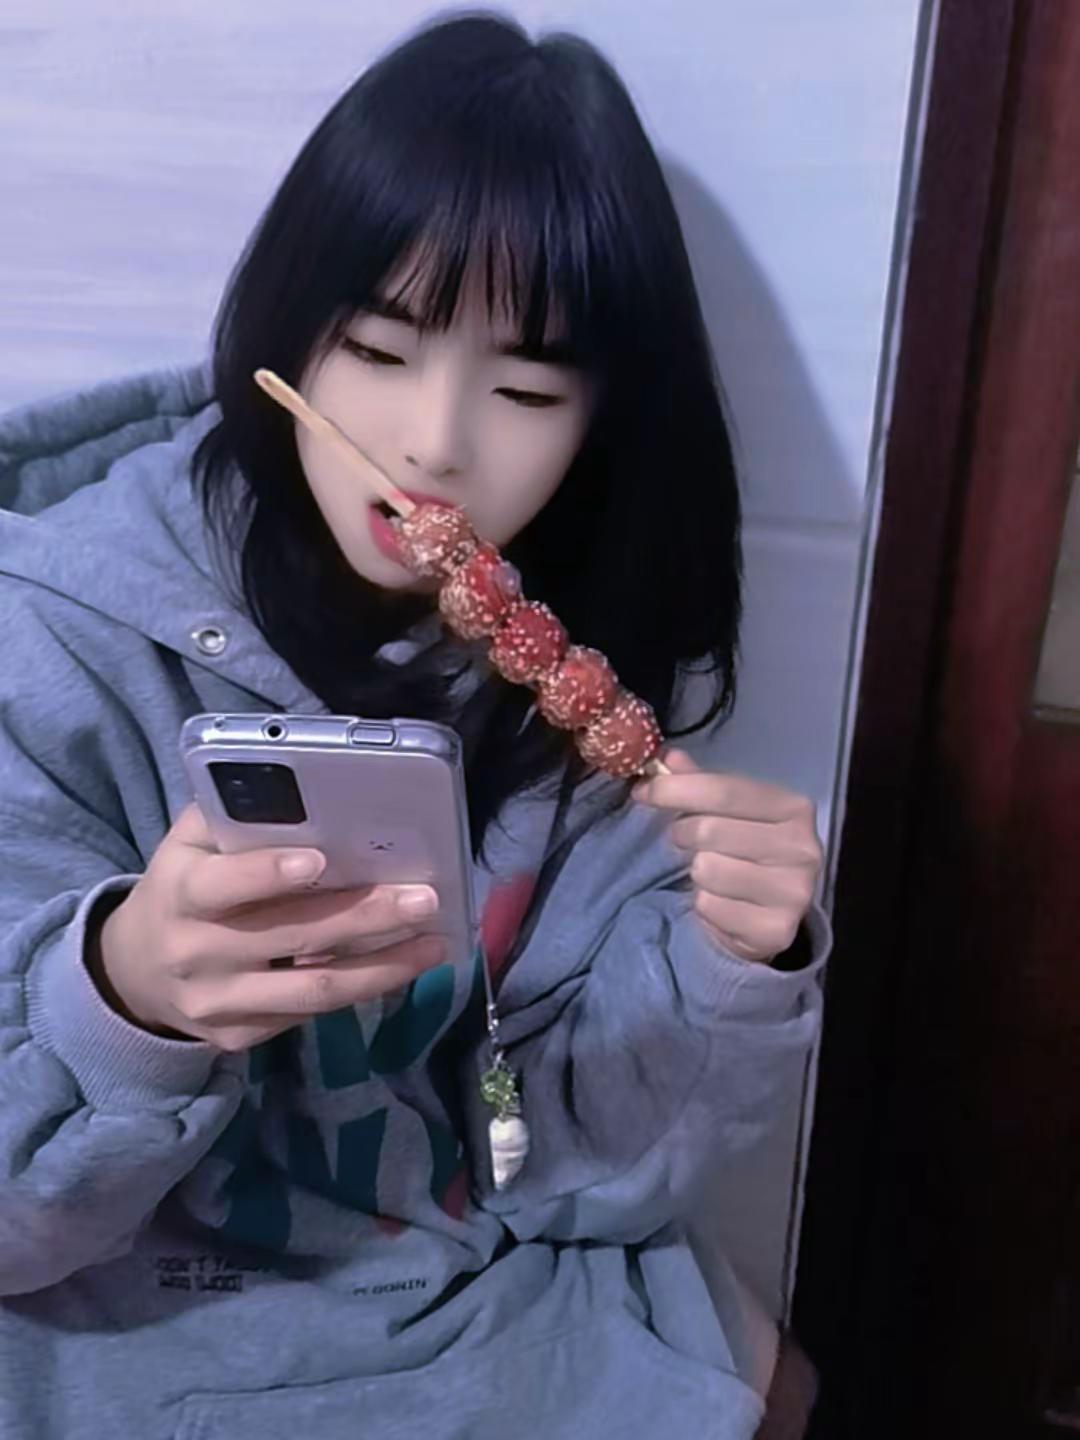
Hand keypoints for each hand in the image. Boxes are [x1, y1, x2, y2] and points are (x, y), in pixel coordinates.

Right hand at [92, 802, 444, 1050]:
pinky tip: (403, 966)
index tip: (319, 859)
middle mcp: (196, 953)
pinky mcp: (240, 1037)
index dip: (267, 874)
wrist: (135, 974)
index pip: (222, 886)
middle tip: (424, 898)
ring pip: (313, 991)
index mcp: (179, 893)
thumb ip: (234, 819)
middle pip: (292, 937)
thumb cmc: (181, 889)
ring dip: (383, 968)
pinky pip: (310, 1014)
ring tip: (434, 944)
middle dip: (365, 916)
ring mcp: (219, 1003)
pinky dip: (362, 988)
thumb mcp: (188, 846)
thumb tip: (303, 790)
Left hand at [633, 750, 822, 963]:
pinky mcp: (776, 929)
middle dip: (683, 834)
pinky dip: (704, 905)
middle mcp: (802, 847)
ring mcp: (794, 892)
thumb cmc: (742, 856)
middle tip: (683, 841)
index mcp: (794, 808)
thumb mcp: (727, 814)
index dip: (676, 789)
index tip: (643, 791)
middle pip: (710, 829)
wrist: (766, 918)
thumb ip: (700, 784)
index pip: (725, 790)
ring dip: (695, 873)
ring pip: (707, 869)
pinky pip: (711, 906)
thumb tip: (667, 758)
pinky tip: (720, 903)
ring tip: (707, 874)